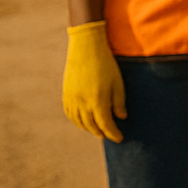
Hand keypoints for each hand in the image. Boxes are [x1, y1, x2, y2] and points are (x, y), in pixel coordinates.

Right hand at [62, 21, 125, 142]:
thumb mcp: (117, 82)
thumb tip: (121, 118)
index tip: (120, 138)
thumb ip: (119, 101)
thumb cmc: (106, 64)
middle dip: (102, 133)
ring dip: (89, 129)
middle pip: (92, 126)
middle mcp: (82, 104)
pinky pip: (70, 114)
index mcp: (97, 101)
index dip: (113, 134)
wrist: (85, 49)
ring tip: (98, 131)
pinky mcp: (66, 95)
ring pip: (80, 122)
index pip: (105, 125)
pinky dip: (77, 121)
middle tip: (110, 136)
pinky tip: (84, 122)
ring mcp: (72, 100)